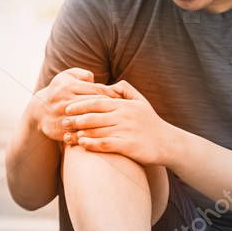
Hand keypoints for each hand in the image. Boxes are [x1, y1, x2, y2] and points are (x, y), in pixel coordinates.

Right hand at [31, 68, 118, 141]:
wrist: (39, 111)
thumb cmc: (60, 90)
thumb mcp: (68, 76)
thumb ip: (82, 74)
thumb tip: (94, 79)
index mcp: (68, 87)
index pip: (98, 91)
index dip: (112, 95)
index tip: (122, 99)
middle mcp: (63, 101)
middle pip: (95, 106)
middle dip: (110, 108)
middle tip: (123, 111)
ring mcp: (61, 117)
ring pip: (89, 120)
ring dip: (103, 121)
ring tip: (115, 121)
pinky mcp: (59, 130)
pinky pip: (80, 132)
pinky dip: (91, 132)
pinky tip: (102, 132)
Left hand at [62, 80, 176, 165]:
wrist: (168, 143)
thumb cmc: (151, 123)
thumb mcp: (141, 102)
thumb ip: (126, 90)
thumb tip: (109, 84)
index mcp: (125, 105)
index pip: (98, 102)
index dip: (80, 105)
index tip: (67, 108)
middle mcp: (125, 116)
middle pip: (93, 116)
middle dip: (75, 119)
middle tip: (63, 122)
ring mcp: (126, 131)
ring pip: (96, 130)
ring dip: (79, 133)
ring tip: (68, 136)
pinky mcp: (128, 145)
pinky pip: (105, 144)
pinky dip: (91, 144)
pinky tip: (82, 144)